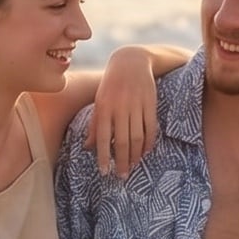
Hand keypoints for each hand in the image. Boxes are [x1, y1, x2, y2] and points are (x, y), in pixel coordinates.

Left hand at [85, 47, 160, 175]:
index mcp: (104, 107)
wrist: (131, 62)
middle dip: (122, 161)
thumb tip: (88, 147)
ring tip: (132, 166)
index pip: (103, 137)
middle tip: (121, 176)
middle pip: (122, 141)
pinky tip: (145, 152)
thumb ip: (95, 124)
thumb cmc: (111, 84)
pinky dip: (149, 143)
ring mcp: (137, 106)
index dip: (103, 156)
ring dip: (135, 155)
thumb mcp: (99, 101)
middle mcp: (120, 108)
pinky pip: (151, 128)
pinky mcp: (151, 104)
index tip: (104, 172)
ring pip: (137, 137)